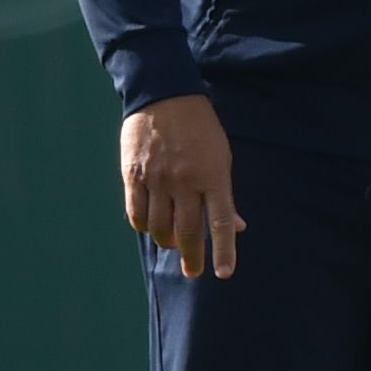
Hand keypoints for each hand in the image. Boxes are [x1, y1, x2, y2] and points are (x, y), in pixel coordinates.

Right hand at [122, 95, 244, 278]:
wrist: (164, 97)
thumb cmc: (201, 131)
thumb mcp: (222, 158)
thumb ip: (225, 196)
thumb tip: (238, 227)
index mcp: (213, 177)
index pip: (220, 223)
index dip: (223, 251)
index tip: (225, 273)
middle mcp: (185, 181)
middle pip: (187, 232)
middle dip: (192, 256)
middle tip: (193, 271)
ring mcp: (156, 180)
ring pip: (159, 228)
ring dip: (168, 243)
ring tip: (174, 245)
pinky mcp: (132, 176)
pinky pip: (136, 214)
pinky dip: (145, 226)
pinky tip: (152, 228)